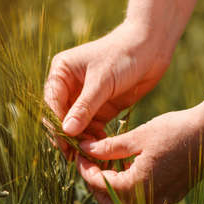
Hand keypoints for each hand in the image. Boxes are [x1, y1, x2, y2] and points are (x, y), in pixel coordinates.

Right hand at [44, 21, 171, 151]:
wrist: (152, 47)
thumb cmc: (123, 55)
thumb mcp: (102, 81)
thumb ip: (84, 107)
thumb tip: (66, 131)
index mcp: (62, 73)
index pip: (52, 104)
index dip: (56, 125)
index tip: (64, 144)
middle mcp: (71, 86)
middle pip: (62, 117)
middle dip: (68, 136)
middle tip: (75, 156)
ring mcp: (87, 98)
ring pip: (78, 126)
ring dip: (82, 140)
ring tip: (90, 156)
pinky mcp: (102, 106)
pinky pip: (93, 127)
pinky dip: (95, 138)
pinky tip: (101, 149)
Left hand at [77, 105, 203, 203]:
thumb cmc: (175, 130)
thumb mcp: (138, 136)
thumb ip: (109, 147)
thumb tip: (85, 149)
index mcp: (138, 185)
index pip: (101, 185)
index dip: (85, 170)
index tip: (80, 154)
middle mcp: (150, 199)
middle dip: (97, 185)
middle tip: (91, 163)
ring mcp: (163, 199)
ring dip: (114, 187)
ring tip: (109, 162)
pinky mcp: (173, 194)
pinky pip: (144, 199)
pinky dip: (131, 187)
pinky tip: (130, 166)